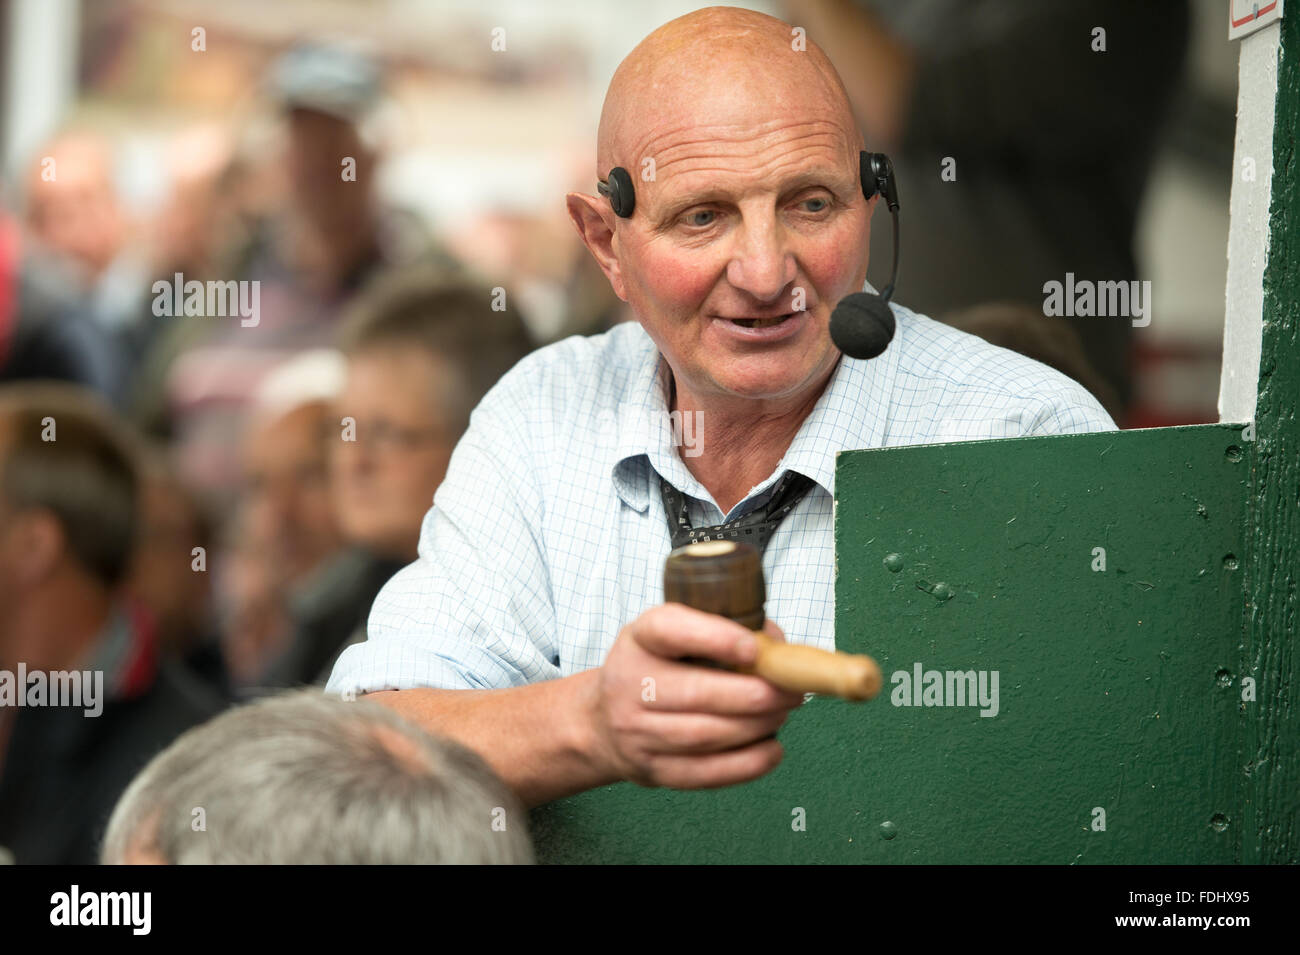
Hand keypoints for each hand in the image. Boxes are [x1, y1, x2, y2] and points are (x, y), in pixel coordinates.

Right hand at [585, 602, 805, 789]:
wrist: (602, 721)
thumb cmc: (655, 668)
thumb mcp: (675, 634)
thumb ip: (724, 629)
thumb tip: (778, 648)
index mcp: (639, 639)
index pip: (669, 630)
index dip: (714, 638)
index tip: (754, 648)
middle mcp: (628, 683)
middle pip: (695, 693)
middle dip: (753, 695)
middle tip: (791, 692)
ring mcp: (635, 732)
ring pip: (703, 735)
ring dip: (755, 727)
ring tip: (782, 715)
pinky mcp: (650, 770)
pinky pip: (704, 773)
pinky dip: (746, 764)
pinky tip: (772, 749)